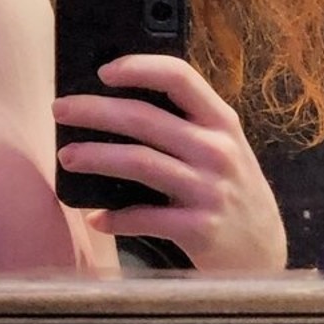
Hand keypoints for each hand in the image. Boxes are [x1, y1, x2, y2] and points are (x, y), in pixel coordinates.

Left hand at [52, 54, 287, 272]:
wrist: (263, 255)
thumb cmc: (230, 193)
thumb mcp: (222, 151)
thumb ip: (186, 127)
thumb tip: (117, 107)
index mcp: (221, 123)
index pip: (180, 78)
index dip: (139, 68)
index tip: (104, 71)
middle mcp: (217, 151)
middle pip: (144, 119)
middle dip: (95, 110)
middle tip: (60, 109)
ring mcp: (209, 190)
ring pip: (139, 162)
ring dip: (95, 156)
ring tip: (67, 156)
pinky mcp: (199, 228)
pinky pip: (144, 217)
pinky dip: (114, 218)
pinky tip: (94, 218)